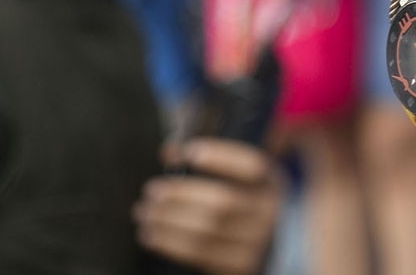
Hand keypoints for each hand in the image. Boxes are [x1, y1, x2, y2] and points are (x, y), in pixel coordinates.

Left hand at [135, 138, 282, 274]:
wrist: (269, 246)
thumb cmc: (245, 202)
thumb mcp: (243, 178)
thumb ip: (212, 158)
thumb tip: (168, 151)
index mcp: (271, 182)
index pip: (250, 166)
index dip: (219, 157)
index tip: (187, 151)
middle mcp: (268, 213)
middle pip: (222, 202)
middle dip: (180, 194)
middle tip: (151, 190)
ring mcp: (255, 243)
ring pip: (205, 232)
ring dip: (167, 222)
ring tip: (144, 213)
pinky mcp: (238, 266)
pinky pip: (199, 255)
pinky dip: (168, 244)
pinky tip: (150, 234)